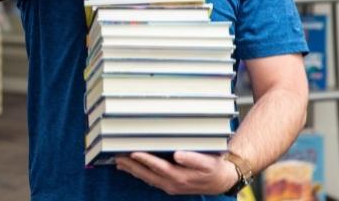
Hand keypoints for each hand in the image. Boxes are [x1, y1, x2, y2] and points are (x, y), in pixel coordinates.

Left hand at [115, 151, 237, 195]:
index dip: (145, 160)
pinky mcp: (170, 185)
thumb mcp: (208, 163)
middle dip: (131, 166)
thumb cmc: (214, 169)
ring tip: (119, 162)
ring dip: (133, 171)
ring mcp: (170, 186)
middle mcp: (172, 183)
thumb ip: (193, 159)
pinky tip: (133, 169)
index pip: (158, 167)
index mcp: (180, 177)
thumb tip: (178, 155)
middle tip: (117, 157)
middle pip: (147, 174)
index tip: (133, 152)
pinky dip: (140, 174)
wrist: (221, 181)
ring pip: (147, 178)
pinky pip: (151, 179)